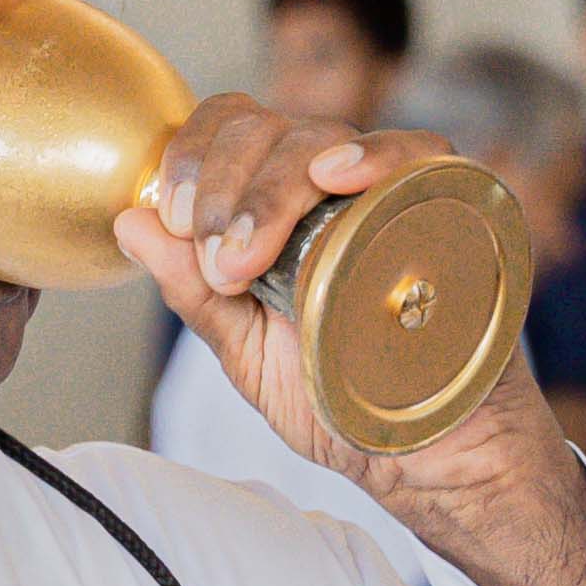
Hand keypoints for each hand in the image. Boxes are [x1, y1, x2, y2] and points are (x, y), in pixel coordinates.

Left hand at [114, 96, 585, 585]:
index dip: (191, 158)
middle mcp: (333, 182)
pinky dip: (376, 153)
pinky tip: (338, 174)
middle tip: (218, 258)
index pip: (227, 130)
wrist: (436, 459)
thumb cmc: (349, 400)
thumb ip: (194, 292)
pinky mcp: (456, 204)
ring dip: (273, 187)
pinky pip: (420, 153)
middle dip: (223, 184)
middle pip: (264, 127)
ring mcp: (395, 189)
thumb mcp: (250, 353)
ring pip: (323, 138)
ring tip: (252, 256)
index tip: (177, 220)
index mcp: (281, 201)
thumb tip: (129, 223)